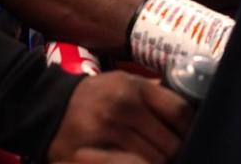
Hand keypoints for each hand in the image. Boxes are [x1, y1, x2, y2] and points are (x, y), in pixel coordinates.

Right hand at [47, 72, 193, 163]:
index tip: (190, 138)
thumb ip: (156, 96)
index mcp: (133, 87)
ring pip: (153, 161)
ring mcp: (104, 132)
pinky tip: (138, 163)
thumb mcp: (124, 84)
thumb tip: (192, 113)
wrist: (48, 108)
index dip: (190, 129)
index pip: (179, 111)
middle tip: (170, 156)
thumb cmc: (95, 97)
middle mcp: (120, 107)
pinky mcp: (87, 155)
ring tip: (155, 160)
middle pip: (169, 143)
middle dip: (173, 154)